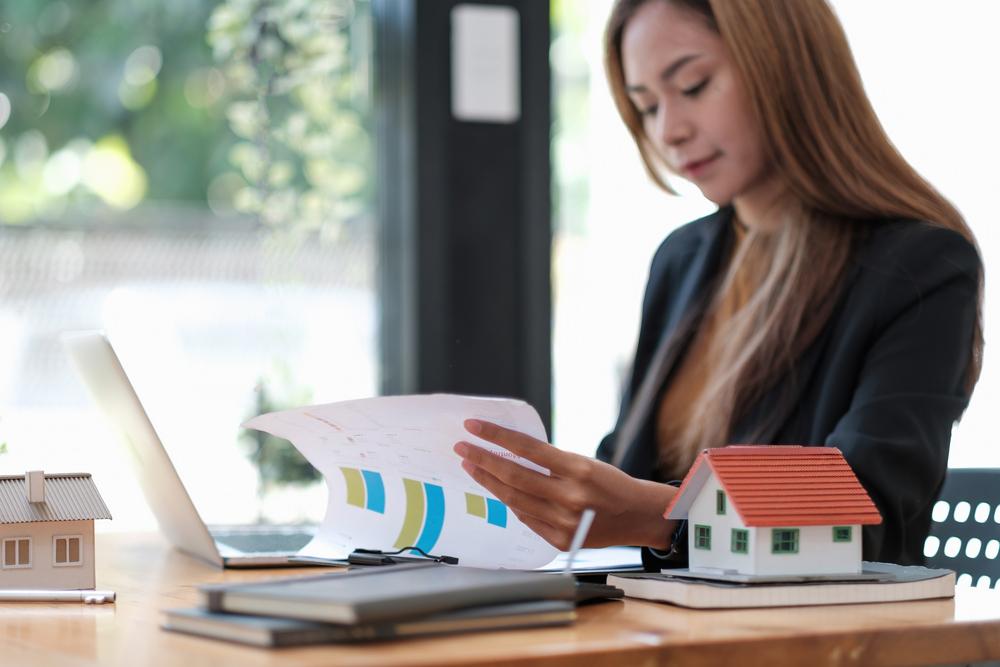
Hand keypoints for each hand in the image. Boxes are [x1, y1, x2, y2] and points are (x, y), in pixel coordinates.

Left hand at [453, 419, 677, 550]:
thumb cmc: (611, 484)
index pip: (527, 448)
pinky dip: (510, 502)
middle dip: (482, 459)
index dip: (496, 436)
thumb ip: (549, 462)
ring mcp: (563, 522)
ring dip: (488, 481)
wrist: (637, 517)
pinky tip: (497, 490)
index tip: (474, 427)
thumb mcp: (584, 462)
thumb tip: (510, 454)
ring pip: (514, 498)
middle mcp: (569, 497)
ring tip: (472, 467)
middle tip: (462, 447)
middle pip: (513, 475)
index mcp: (578, 469)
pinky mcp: (559, 540)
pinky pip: (525, 518)